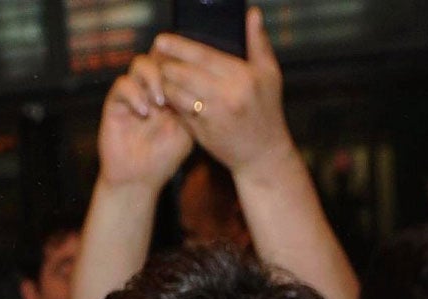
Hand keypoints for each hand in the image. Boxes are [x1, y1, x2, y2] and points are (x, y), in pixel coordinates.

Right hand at [95, 53, 192, 191]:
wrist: (139, 179)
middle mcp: (152, 87)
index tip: (196, 86)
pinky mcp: (116, 102)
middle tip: (179, 88)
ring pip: (141, 64)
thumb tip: (197, 83)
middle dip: (170, 68)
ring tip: (161, 102)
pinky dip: (135, 95)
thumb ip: (191, 106)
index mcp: (172, 90)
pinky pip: (123, 84)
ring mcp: (134, 92)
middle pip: (160, 56)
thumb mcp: (187, 131)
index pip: (178, 64)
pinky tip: (144, 113)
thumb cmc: (165, 158)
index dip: (187, 67)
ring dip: (153, 78)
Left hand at [153, 8, 291, 179]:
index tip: (161, 40)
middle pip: (183, 72)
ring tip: (161, 76)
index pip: (202, 55)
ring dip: (164, 83)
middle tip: (158, 58)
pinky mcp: (202, 132)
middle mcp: (227, 97)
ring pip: (175, 93)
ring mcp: (213, 116)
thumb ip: (258, 43)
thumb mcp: (270, 75)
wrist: (263, 156)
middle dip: (166, 64)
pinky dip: (170, 102)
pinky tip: (167, 96)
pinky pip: (178, 111)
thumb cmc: (267, 111)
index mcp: (243, 78)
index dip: (178, 46)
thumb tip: (253, 13)